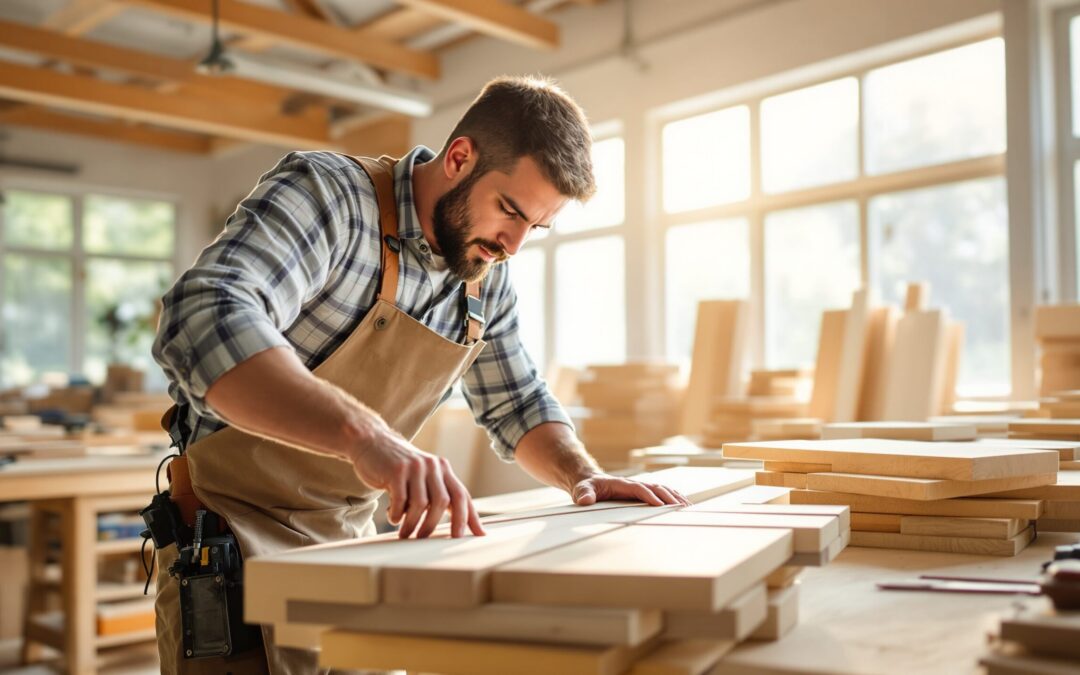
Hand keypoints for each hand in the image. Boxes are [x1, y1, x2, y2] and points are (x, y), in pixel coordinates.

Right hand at [350, 431, 484, 538]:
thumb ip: (437, 493)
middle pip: (443, 502)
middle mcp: (432, 466)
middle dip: (434, 525)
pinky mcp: (396, 470)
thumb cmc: (399, 467)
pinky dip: (397, 515)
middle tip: (425, 539)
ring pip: (421, 504)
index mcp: (443, 469)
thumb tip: (455, 524)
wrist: (372, 442)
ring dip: (413, 524)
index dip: (470, 517)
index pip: (462, 495)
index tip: (479, 535)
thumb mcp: (423, 475)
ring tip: (405, 533)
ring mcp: (415, 467)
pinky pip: (401, 500)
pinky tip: (393, 518)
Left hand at [570, 473, 690, 506]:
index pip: (638, 488)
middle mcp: (633, 484)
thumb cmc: (586, 487)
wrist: (589, 480)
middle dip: (668, 496)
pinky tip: (682, 505)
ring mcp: (638, 487)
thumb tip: (584, 500)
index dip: (649, 496)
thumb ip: (583, 494)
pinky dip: (673, 497)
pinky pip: (660, 493)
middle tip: (681, 507)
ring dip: (674, 496)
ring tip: (687, 507)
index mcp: (621, 484)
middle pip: (655, 487)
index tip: (660, 505)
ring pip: (661, 489)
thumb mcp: (582, 490)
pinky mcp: (642, 492)